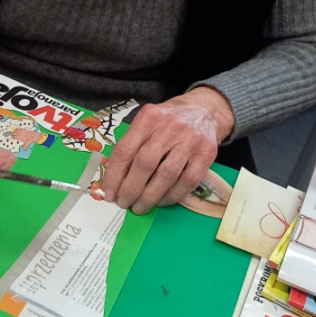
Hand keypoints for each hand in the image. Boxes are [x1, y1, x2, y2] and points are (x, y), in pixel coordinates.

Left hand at [101, 87, 233, 213]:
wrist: (206, 109)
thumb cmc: (170, 120)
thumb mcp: (148, 122)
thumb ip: (133, 144)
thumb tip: (115, 179)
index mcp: (149, 118)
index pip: (125, 150)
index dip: (114, 175)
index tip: (109, 193)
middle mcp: (169, 127)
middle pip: (145, 164)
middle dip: (130, 189)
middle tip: (123, 203)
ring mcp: (190, 140)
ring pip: (166, 175)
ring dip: (150, 196)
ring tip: (140, 207)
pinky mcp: (207, 154)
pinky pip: (188, 181)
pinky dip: (172, 196)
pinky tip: (161, 201)